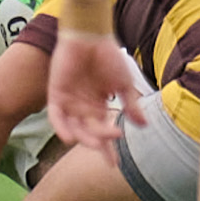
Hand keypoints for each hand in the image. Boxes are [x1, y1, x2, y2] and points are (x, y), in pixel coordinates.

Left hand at [47, 33, 142, 161]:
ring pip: (74, 128)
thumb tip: (143, 125)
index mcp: (98, 106)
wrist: (90, 35)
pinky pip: (56, 116)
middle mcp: (82, 107)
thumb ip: (131, 104)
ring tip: (96, 143)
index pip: (102, 133)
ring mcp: (69, 101)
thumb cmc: (108, 56)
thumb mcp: (123, 83)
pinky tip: (69, 137)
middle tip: (110, 144)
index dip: (107, 149)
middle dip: (99, 141)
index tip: (114, 165)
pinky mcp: (56, 94)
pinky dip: (62, 127)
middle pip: (89, 132)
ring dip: (83, 137)